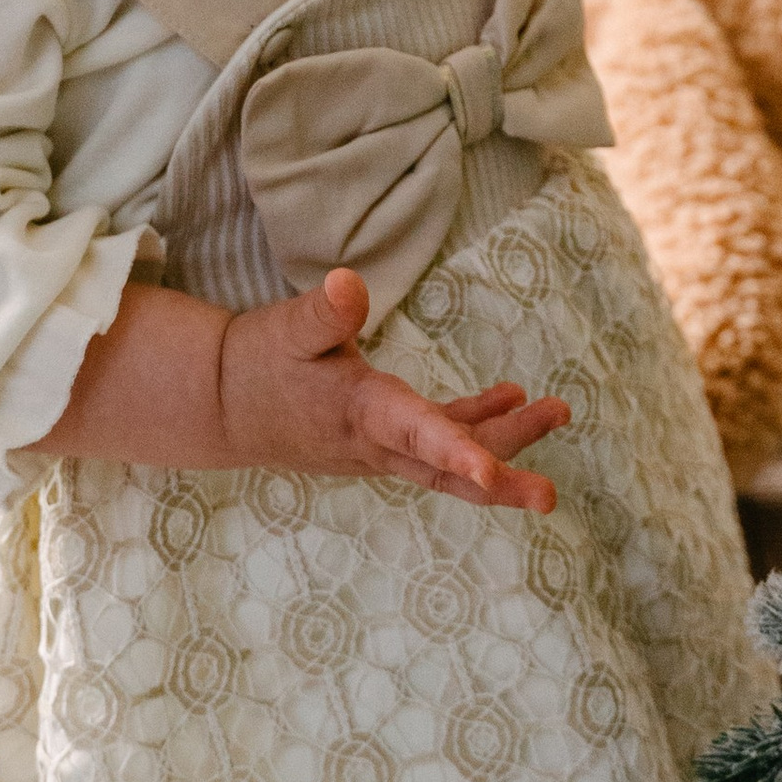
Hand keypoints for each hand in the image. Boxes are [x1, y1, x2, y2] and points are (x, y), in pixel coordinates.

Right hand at [39, 267, 567, 510]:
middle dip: (502, 481)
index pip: (416, 435)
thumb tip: (349, 284)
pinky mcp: (382, 436)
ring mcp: (383, 446)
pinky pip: (438, 439)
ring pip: (451, 457)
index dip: (459, 452)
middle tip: (550, 496)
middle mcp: (378, 441)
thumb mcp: (284, 330)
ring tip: (557, 410)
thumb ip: (320, 313)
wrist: (223, 403)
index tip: (495, 474)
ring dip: (505, 442)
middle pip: (448, 470)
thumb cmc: (257, 363)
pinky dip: (474, 426)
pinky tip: (511, 397)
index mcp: (360, 413)